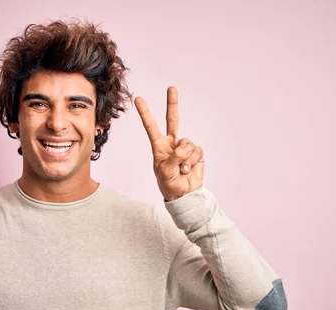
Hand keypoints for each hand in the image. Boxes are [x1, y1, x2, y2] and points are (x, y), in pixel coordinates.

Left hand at [134, 86, 203, 200]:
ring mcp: (184, 147)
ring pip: (187, 143)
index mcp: (159, 147)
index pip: (151, 127)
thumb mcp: (165, 171)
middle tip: (171, 88)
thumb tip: (185, 147)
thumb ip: (174, 157)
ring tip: (181, 170)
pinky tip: (188, 169)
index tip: (138, 99)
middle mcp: (172, 144)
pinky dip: (193, 161)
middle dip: (172, 104)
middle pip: (172, 120)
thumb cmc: (169, 184)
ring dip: (185, 158)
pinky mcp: (196, 153)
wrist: (184, 194)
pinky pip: (197, 151)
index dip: (145, 113)